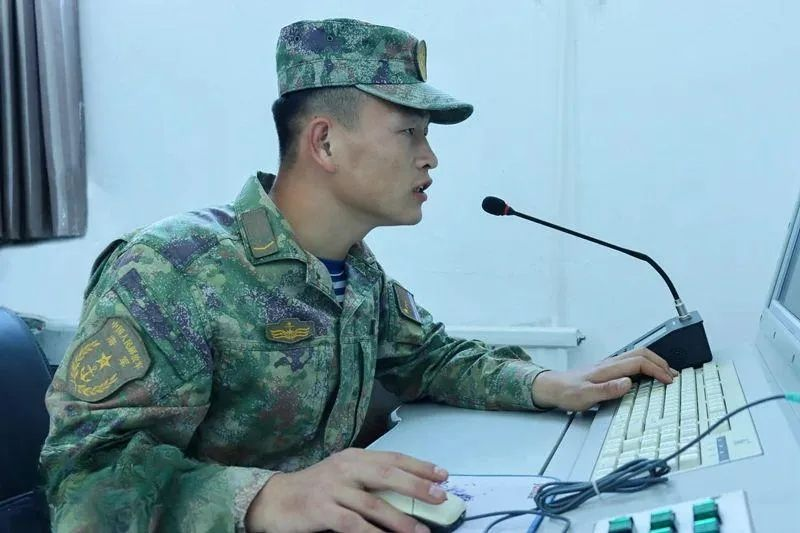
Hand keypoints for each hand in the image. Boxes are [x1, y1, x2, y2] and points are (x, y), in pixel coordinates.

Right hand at [245, 448, 448, 532]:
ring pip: (373, 504)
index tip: (442, 475)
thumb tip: (409, 489)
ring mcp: (333, 489)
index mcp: (354, 457)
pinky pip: (353, 524)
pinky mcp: (321, 510)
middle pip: (387, 474)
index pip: (393, 458)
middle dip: (416, 486)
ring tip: (421, 532)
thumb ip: (370, 478)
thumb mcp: (344, 475)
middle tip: (439, 496)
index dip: (419, 466)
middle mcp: (345, 468)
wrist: (276, 500)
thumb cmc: (316, 489)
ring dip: (400, 520)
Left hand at [531, 348, 678, 410]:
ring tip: (666, 374)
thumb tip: (627, 383)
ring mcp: (609, 366)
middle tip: (673, 376)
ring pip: (636, 356)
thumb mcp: (585, 396)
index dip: (657, 369)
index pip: (639, 362)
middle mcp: (610, 364)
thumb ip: (606, 390)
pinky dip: (645, 366)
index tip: (668, 381)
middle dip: (660, 362)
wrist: (551, 388)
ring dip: (654, 362)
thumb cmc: (567, 392)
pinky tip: (647, 376)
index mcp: (608, 369)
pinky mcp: (607, 370)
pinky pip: (630, 362)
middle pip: (641, 354)